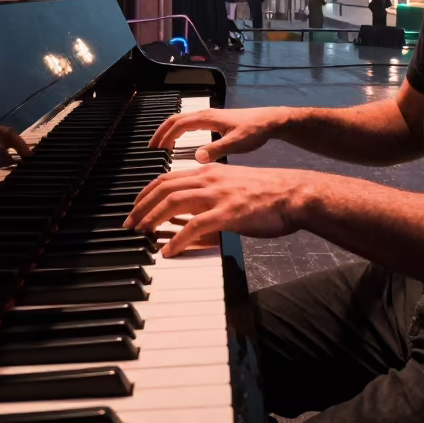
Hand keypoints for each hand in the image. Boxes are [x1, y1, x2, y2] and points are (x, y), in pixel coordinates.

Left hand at [124, 163, 307, 256]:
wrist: (294, 193)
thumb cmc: (269, 193)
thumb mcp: (234, 189)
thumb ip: (211, 199)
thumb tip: (191, 220)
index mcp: (210, 172)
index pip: (168, 178)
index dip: (147, 193)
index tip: (136, 207)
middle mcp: (209, 179)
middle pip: (164, 188)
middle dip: (141, 206)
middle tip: (129, 223)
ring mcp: (218, 195)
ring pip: (173, 203)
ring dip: (152, 219)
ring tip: (140, 233)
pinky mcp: (228, 213)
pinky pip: (194, 226)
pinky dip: (176, 239)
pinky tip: (168, 250)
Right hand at [149, 107, 289, 162]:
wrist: (270, 121)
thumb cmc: (255, 130)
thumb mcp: (236, 143)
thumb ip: (217, 149)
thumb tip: (197, 157)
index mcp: (207, 118)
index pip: (178, 124)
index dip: (165, 136)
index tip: (156, 150)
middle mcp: (206, 115)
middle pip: (175, 120)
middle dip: (161, 132)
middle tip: (151, 148)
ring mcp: (210, 117)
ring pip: (182, 120)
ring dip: (169, 131)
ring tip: (161, 146)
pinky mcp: (215, 122)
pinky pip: (189, 124)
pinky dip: (179, 132)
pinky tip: (179, 144)